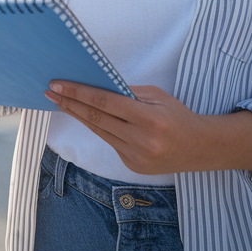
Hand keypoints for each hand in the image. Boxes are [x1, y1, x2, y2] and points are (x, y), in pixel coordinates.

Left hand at [44, 81, 251, 174]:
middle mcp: (141, 140)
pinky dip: (99, 128)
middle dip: (70, 104)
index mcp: (149, 119)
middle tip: (50, 92)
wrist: (201, 148)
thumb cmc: (178, 116)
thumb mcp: (157, 96)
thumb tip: (97, 85)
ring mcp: (135, 156)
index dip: (78, 93)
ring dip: (78, 116)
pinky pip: (110, 142)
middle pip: (96, 118)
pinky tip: (87, 117)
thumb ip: (128, 93)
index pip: (105, 102)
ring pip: (99, 131)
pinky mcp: (132, 166)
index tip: (58, 85)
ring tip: (61, 102)